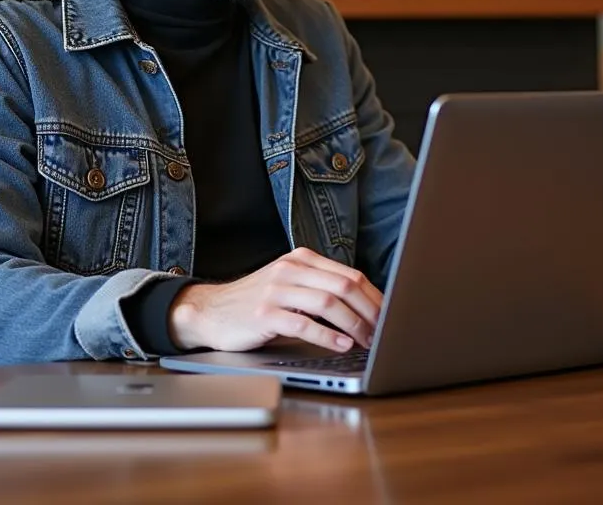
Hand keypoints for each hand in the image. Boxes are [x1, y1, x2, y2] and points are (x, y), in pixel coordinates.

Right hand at [168, 247, 381, 353]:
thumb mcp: (290, 284)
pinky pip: (303, 323)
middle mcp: (290, 269)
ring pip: (327, 302)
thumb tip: (366, 306)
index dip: (374, 296)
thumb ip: (320, 287)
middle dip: (369, 311)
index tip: (390, 315)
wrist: (212, 311)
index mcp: (302, 259)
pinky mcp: (264, 314)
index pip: (349, 274)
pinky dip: (327, 335)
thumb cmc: (257, 302)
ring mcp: (276, 290)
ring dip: (353, 324)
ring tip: (367, 340)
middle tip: (384, 331)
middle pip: (343, 286)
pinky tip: (341, 344)